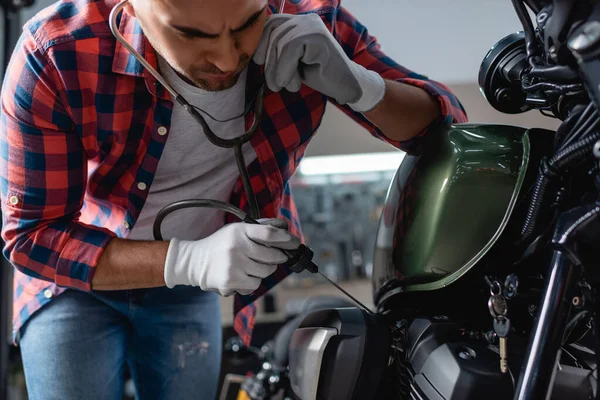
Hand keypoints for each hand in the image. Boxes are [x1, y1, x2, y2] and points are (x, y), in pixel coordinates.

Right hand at [163, 219, 300, 295]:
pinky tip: (240, 275)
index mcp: (239, 231)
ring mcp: (233, 265)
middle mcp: (236, 247)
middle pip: (272, 256)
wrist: (194, 262)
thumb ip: (261, 227)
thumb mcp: (237, 230)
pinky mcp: (230, 281)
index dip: (286, 239)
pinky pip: (254, 284)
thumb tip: (284, 225)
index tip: (296, 243)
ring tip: (249, 266)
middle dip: (277, 258)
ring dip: (263, 270)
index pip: (269, 234)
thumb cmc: (221, 244)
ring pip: (265, 272)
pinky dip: (252, 282)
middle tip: (274, 257)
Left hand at [253, 13, 385, 111]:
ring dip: (278, 70)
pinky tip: (295, 83)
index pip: (270, 24)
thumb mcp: (292, 62)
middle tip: (275, 85)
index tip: (259, 63)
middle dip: (269, 62)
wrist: (346, 86)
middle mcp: (306, 20)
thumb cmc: (318, 75)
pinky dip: (287, 69)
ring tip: (287, 85)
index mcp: (299, 22)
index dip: (260, 43)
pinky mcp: (318, 37)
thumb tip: (252, 55)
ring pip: (280, 43)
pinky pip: (291, 49)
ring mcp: (313, 26)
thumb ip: (276, 52)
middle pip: (273, 32)